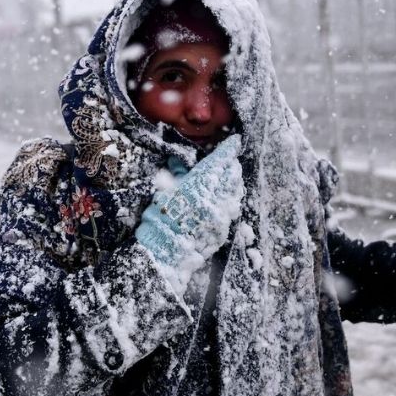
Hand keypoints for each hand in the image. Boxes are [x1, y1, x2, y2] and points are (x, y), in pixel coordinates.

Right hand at [134, 135, 244, 292]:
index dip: (228, 150)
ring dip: (232, 183)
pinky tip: (221, 200)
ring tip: (227, 178)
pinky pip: (230, 209)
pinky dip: (228, 200)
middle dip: (231, 166)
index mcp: (200, 184)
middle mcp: (216, 198)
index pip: (220, 161)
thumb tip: (178, 163)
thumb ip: (178, 175)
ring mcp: (222, 215)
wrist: (165, 253)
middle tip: (227, 161)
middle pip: (232, 175)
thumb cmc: (160, 220)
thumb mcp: (165, 191)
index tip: (234, 142)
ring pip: (235, 192)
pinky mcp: (223, 229)